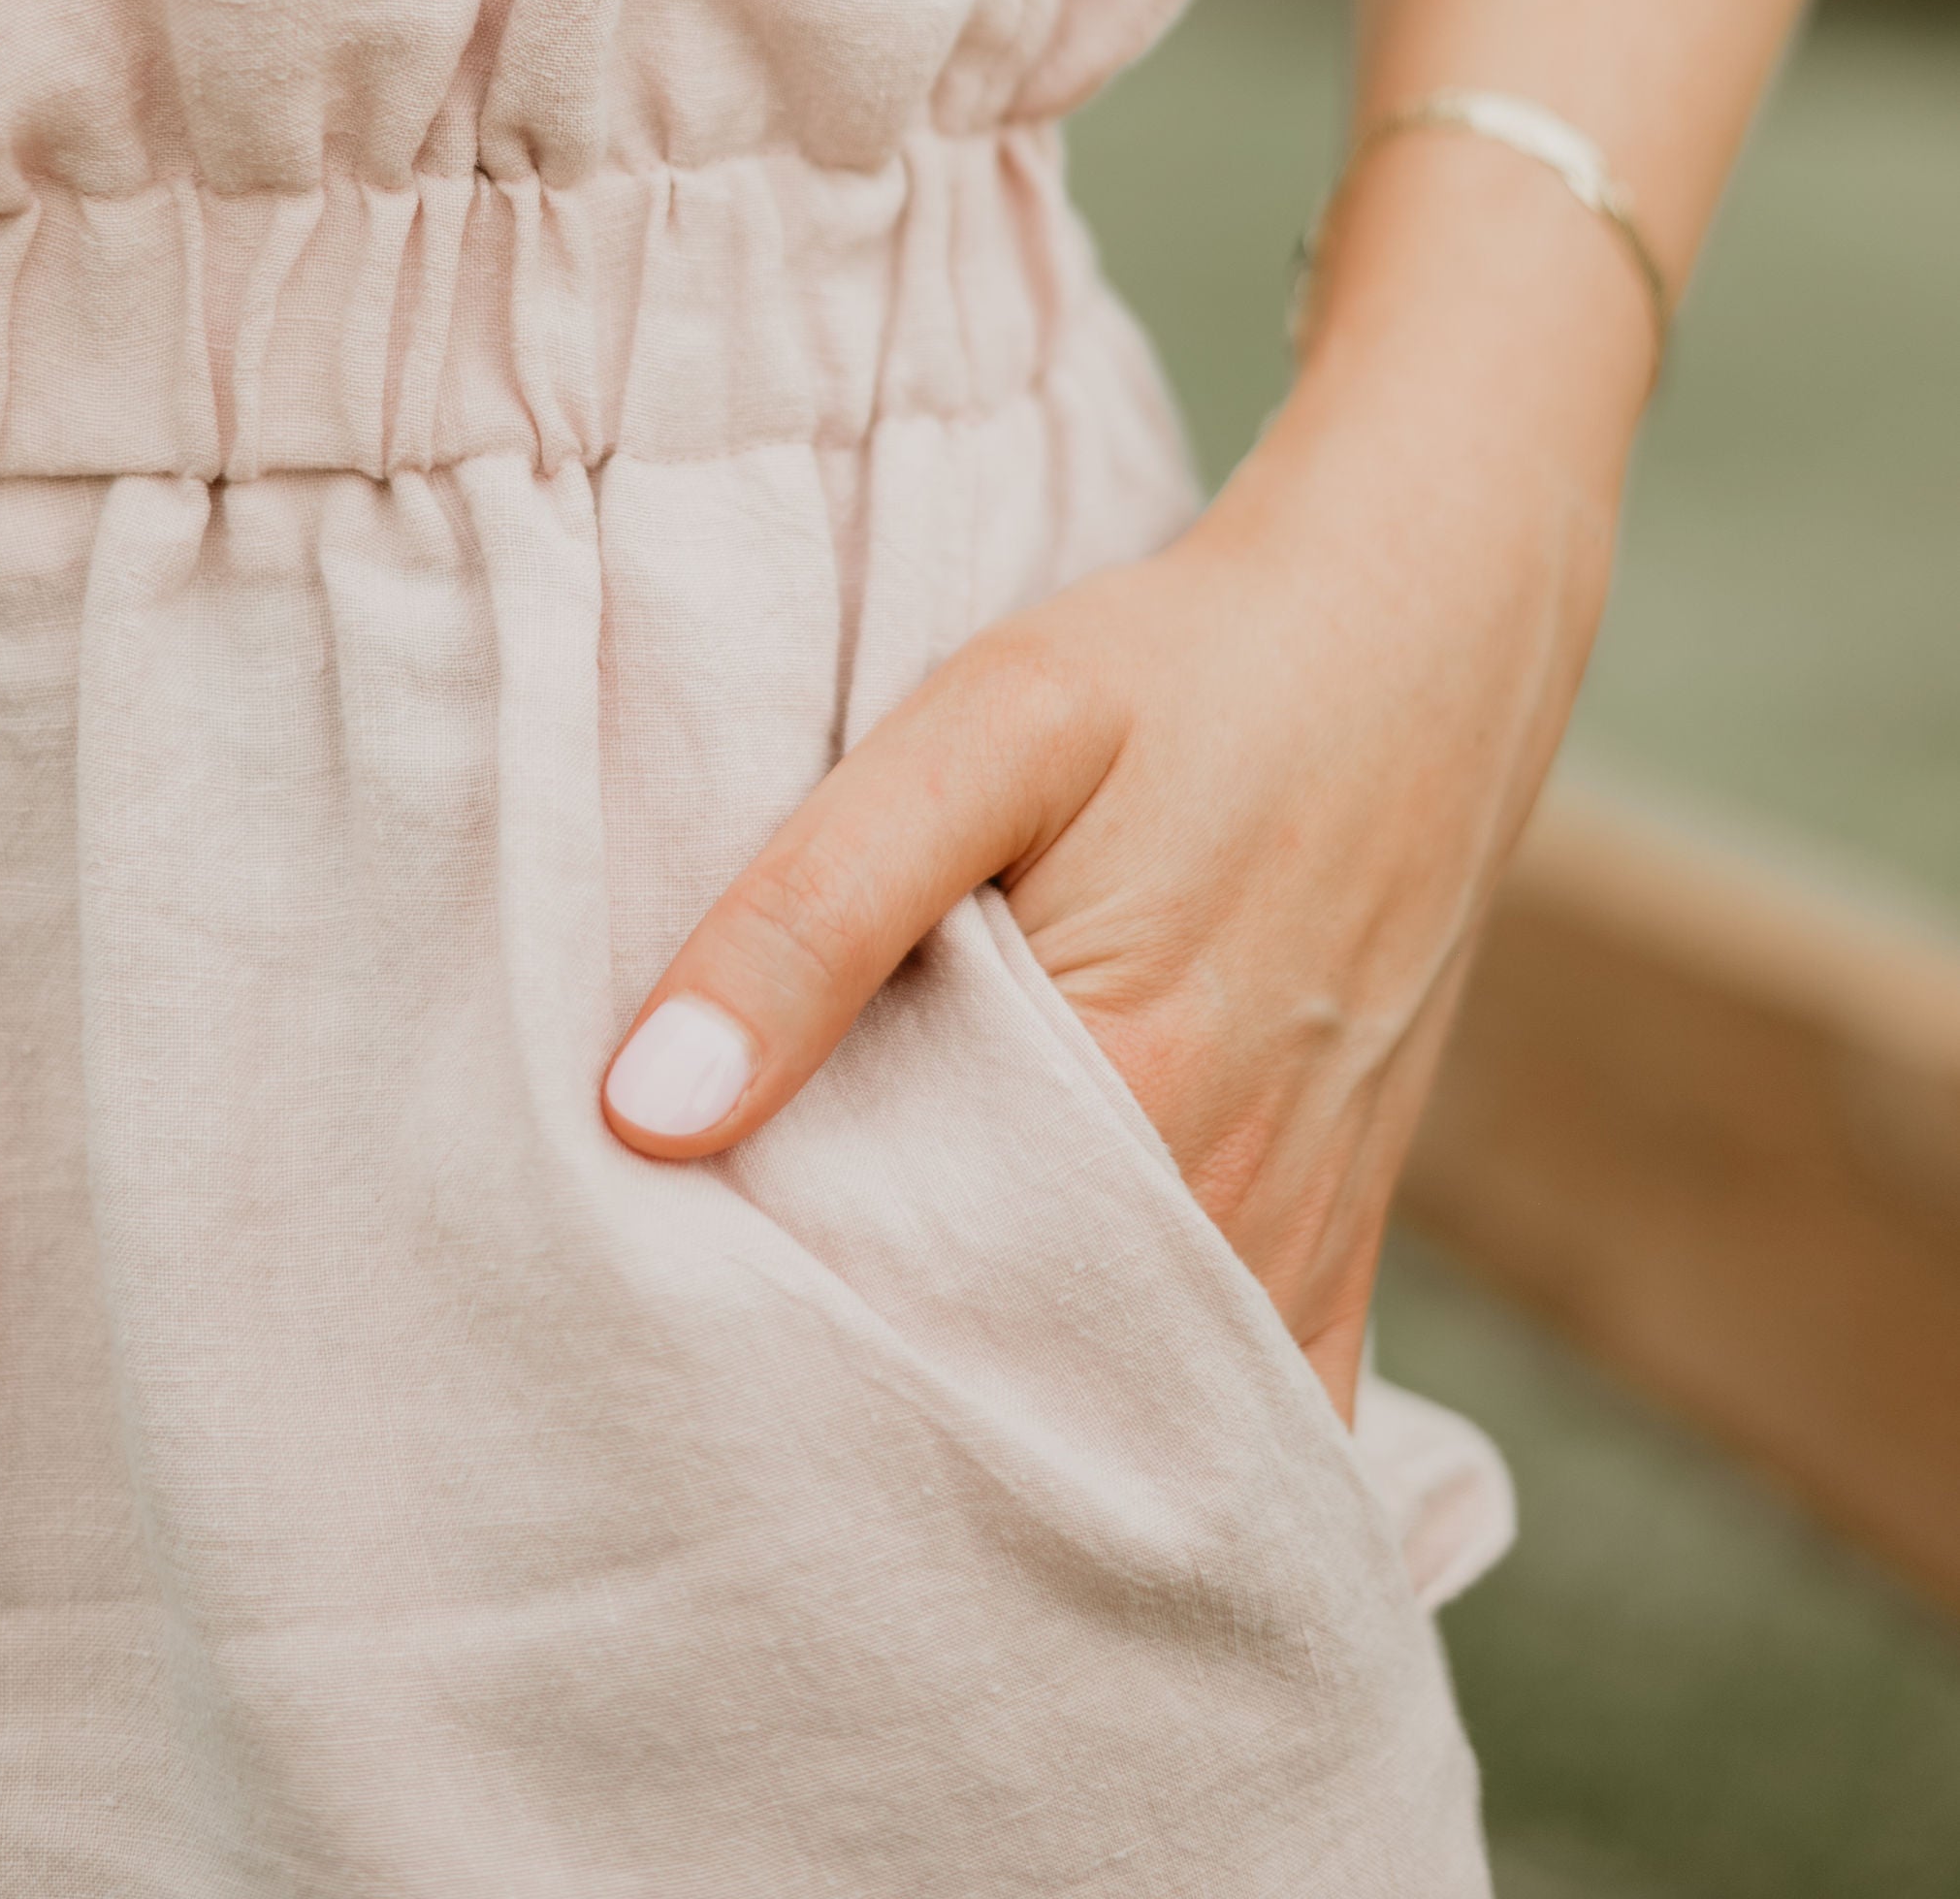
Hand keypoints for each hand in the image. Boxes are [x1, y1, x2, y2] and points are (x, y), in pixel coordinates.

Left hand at [601, 304, 1625, 1423]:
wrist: (1417, 633)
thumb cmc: (1185, 670)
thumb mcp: (987, 729)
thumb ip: (818, 910)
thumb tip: (647, 1111)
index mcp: (1137, 1110)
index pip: (897, 1322)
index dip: (768, 1326)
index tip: (676, 1295)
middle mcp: (1234, 1225)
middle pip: (1005, 1389)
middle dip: (868, 1390)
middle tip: (735, 1341)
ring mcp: (1299, 1250)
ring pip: (1117, 1419)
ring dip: (991, 1406)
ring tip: (848, 1358)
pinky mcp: (1339, 1239)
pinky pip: (1248, 1421)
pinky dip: (1139, 1431)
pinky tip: (1038, 1396)